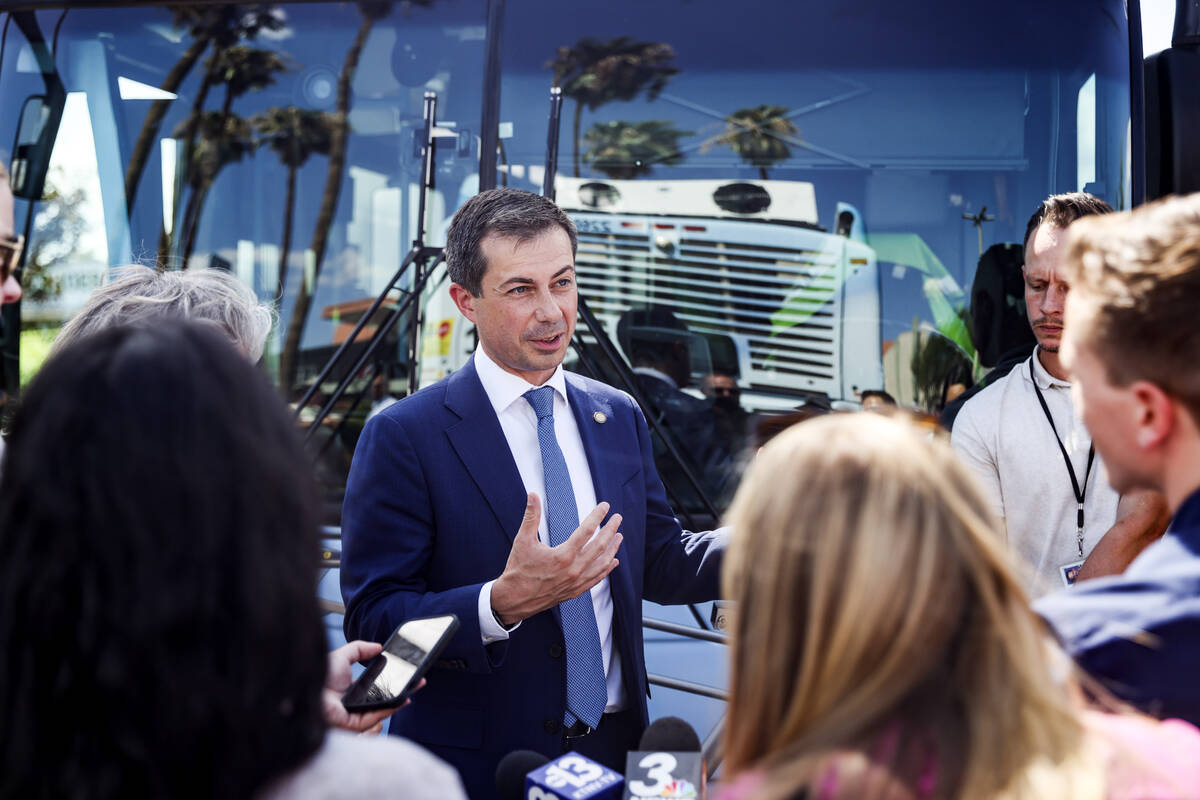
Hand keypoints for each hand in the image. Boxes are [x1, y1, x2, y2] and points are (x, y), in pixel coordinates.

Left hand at [322, 640, 424, 734]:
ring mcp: (357, 715)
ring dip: (400, 701)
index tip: (405, 674)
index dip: (392, 682)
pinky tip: (402, 698)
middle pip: (384, 700)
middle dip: (403, 692)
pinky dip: (391, 708)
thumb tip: (378, 646)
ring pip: (384, 710)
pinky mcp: (356, 724)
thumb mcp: (342, 655)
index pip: (377, 688)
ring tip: (413, 688)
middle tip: (417, 682)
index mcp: (352, 691)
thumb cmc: (320, 675)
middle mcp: (356, 704)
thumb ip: (360, 648)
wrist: (308, 688)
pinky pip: (378, 717)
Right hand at [490, 494, 621, 625]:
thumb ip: (531, 516)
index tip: (605, 506)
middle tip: (618, 518)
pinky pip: (596, 579)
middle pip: (599, 546)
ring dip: (612, 549)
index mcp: (562, 556)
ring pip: (601, 564)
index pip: (586, 531)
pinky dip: (606, 569)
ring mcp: (576, 582)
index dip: (597, 516)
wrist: (514, 600)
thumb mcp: (522, 540)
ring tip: (619, 537)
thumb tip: (533, 495)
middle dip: (610, 530)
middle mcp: (573, 570)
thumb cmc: (518, 570)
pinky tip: (612, 562)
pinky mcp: (575, 591)